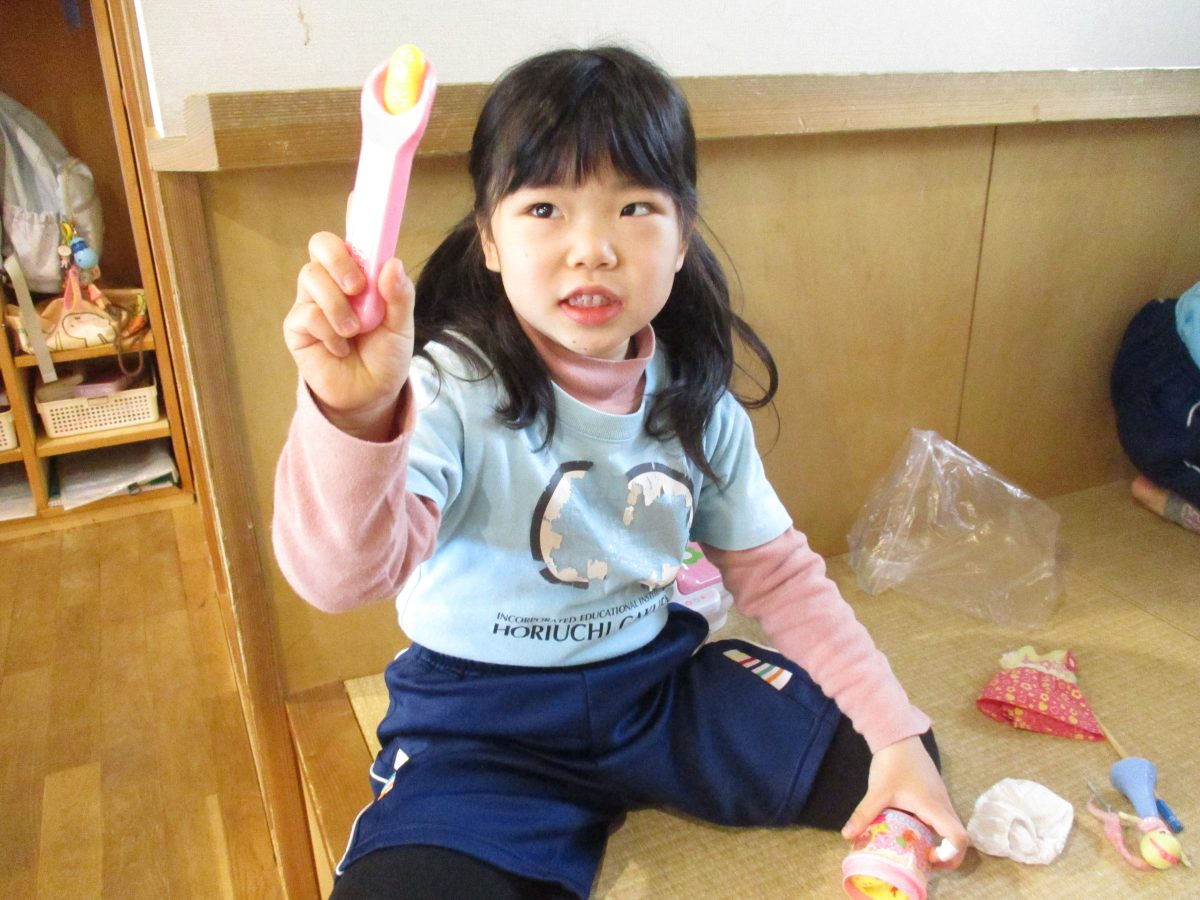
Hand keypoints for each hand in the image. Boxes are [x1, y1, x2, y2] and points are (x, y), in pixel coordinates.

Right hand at [284, 231, 414, 438]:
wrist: (370, 395)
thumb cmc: (385, 356)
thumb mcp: (402, 327)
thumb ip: (399, 296)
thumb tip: (392, 264)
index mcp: (362, 273)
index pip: (357, 236)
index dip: (357, 213)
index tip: (361, 196)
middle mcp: (334, 280)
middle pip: (321, 244)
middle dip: (339, 259)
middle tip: (358, 286)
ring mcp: (312, 300)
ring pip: (311, 277)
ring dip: (337, 306)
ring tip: (354, 331)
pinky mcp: (297, 325)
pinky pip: (306, 313)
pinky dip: (329, 331)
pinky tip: (340, 347)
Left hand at [841, 735, 969, 868]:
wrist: (898, 736)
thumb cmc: (892, 763)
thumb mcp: (877, 791)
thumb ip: (864, 815)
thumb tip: (847, 836)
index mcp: (934, 807)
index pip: (959, 838)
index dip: (951, 856)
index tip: (929, 857)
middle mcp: (943, 805)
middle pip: (958, 836)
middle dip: (947, 855)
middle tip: (924, 861)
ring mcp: (940, 798)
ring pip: (949, 826)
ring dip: (939, 842)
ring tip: (917, 850)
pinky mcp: (934, 794)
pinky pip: (941, 818)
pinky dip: (933, 830)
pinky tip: (912, 830)